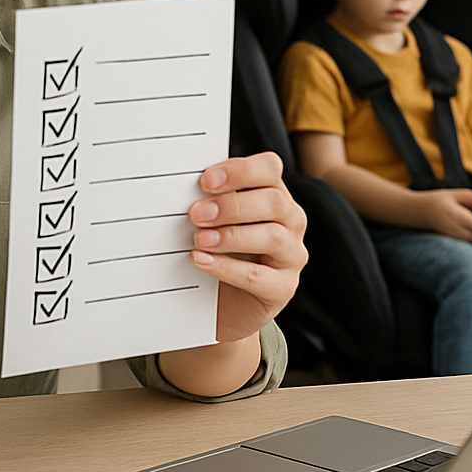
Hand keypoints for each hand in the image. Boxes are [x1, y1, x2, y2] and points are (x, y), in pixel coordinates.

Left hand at [189, 151, 307, 343]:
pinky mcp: (283, 288)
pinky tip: (202, 261)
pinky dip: (228, 267)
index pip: (269, 169)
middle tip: (196, 214)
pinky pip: (260, 277)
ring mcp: (291, 255)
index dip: (240, 171)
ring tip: (199, 240)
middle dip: (232, 206)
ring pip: (272, 237)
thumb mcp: (213, 221)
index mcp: (274, 194)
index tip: (205, 180)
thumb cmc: (216, 250)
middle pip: (274, 202)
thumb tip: (181, 186)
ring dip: (231, 236)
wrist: (218, 303)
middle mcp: (290, 221)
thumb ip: (209, 201)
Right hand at [413, 188, 471, 241]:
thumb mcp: (455, 194)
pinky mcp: (446, 240)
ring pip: (469, 241)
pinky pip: (462, 243)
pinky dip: (467, 238)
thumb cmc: (438, 200)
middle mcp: (451, 227)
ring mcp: (448, 235)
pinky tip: (467, 232)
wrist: (415, 211)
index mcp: (454, 213)